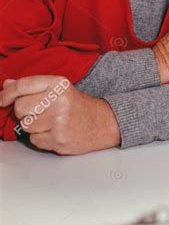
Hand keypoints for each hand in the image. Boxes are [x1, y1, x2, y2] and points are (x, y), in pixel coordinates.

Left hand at [0, 76, 119, 154]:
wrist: (102, 122)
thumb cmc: (78, 105)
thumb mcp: (59, 88)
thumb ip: (33, 86)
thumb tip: (7, 84)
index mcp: (58, 84)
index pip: (23, 85)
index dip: (7, 93)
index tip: (2, 98)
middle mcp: (58, 100)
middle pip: (20, 107)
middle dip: (23, 112)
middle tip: (37, 111)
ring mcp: (58, 121)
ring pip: (26, 125)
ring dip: (33, 126)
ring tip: (48, 122)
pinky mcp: (58, 139)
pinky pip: (34, 140)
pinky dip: (40, 138)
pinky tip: (53, 132)